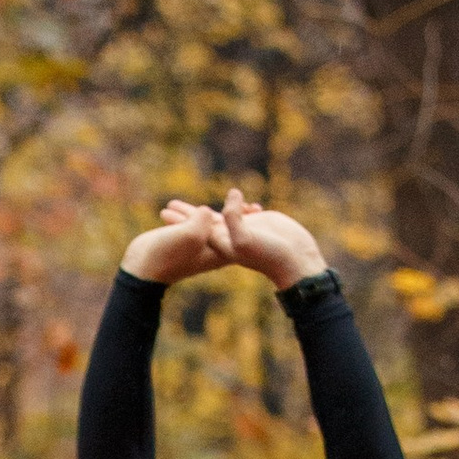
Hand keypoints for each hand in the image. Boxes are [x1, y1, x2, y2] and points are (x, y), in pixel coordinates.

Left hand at [120, 188, 327, 292]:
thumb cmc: (270, 254)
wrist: (296, 261)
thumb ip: (233, 218)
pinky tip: (233, 198)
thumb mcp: (245, 238)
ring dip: (207, 210)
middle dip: (185, 215)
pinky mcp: (259, 222)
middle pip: (202, 223)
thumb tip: (230, 197)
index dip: (179, 221)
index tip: (163, 212)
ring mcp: (244, 229)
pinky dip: (237, 204)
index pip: (195, 229)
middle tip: (167, 205)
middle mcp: (230, 236)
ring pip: (221, 215)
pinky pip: (242, 210)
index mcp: (222, 243)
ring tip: (196, 204)